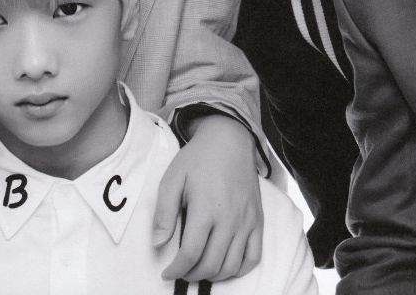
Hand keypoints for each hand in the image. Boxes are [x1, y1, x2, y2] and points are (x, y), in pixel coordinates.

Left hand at [152, 114, 262, 282]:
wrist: (229, 140)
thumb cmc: (198, 158)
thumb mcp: (173, 178)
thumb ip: (164, 212)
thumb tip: (157, 243)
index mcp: (205, 208)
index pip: (191, 253)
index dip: (176, 270)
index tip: (167, 272)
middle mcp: (229, 219)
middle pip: (212, 264)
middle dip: (192, 275)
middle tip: (181, 271)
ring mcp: (246, 222)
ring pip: (232, 266)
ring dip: (214, 275)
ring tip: (199, 268)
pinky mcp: (257, 220)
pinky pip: (254, 257)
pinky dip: (239, 269)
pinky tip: (225, 265)